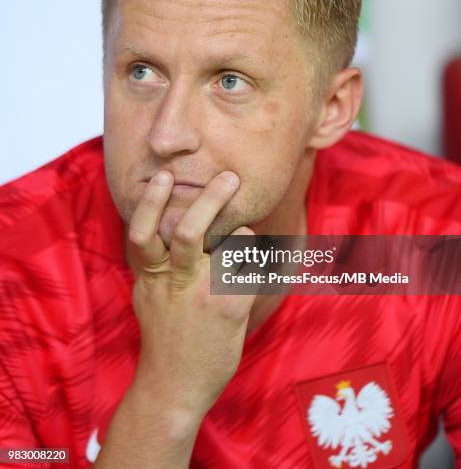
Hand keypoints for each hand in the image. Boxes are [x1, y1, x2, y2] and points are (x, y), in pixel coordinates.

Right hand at [126, 170, 255, 422]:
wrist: (172, 387)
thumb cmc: (163, 337)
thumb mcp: (147, 296)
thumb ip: (157, 265)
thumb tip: (167, 232)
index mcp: (152, 275)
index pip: (144, 231)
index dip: (152, 202)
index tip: (162, 176)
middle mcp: (176, 280)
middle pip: (190, 230)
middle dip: (210, 199)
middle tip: (229, 177)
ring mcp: (205, 294)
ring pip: (232, 245)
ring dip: (244, 235)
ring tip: (246, 236)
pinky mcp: (230, 308)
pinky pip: (253, 270)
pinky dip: (259, 262)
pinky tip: (260, 266)